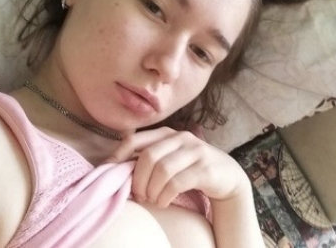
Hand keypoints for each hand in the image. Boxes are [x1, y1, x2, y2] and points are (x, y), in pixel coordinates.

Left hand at [106, 127, 249, 208]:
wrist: (226, 175)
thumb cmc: (190, 167)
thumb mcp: (170, 156)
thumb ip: (149, 157)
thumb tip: (116, 166)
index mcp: (167, 133)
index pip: (135, 139)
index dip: (119, 154)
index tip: (109, 171)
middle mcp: (181, 137)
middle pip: (148, 156)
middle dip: (138, 179)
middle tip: (138, 195)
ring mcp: (195, 151)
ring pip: (162, 169)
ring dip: (152, 190)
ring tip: (152, 199)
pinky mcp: (205, 168)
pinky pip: (176, 182)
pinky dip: (164, 196)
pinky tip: (163, 202)